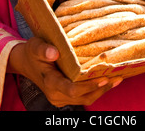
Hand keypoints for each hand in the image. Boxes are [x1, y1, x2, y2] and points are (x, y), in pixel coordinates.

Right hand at [7, 36, 122, 106]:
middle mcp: (56, 94)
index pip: (72, 89)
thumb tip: (54, 53)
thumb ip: (43, 49)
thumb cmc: (32, 52)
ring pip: (85, 99)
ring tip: (117, 79)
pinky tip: (107, 80)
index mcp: (50, 82)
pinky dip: (95, 90)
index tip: (103, 78)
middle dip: (101, 88)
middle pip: (83, 96)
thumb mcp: (35, 45)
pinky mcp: (64, 97)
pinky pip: (82, 97)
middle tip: (118, 77)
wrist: (26, 62)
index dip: (89, 85)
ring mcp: (60, 98)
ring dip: (101, 91)